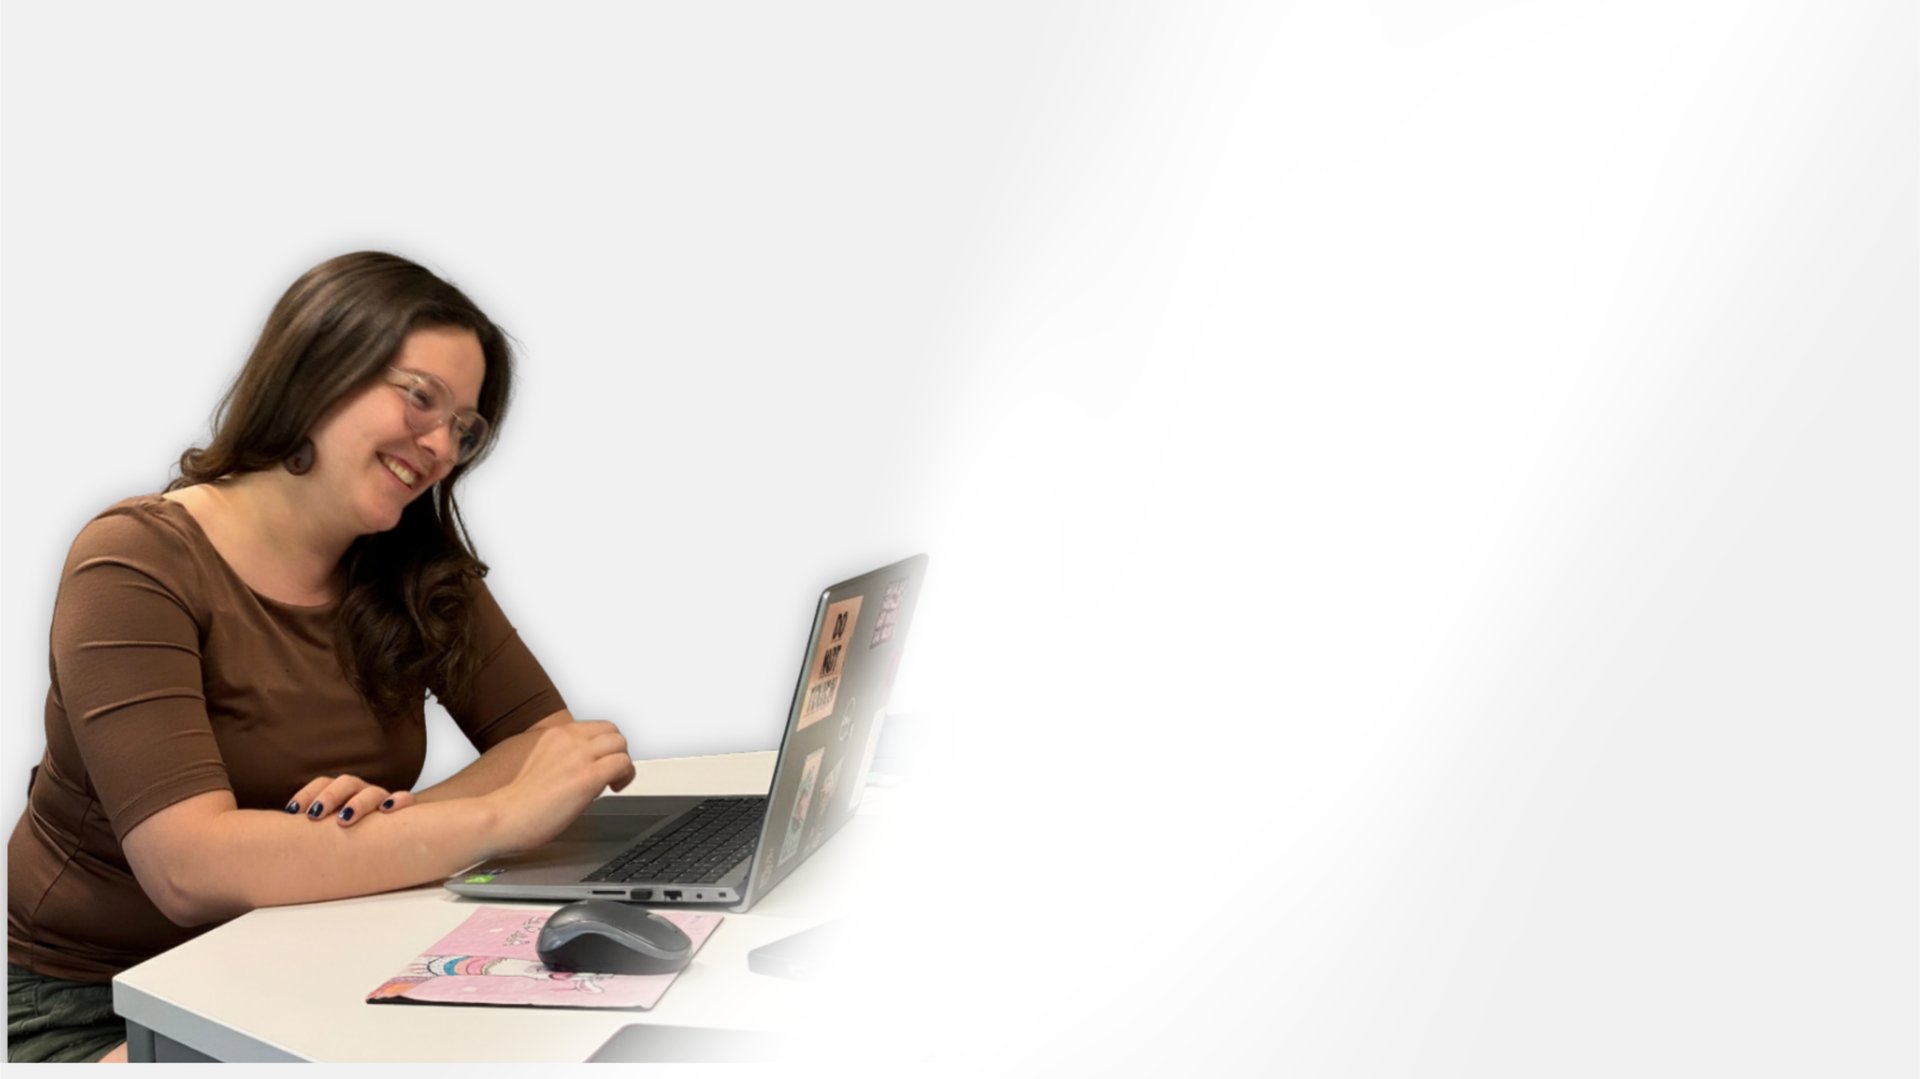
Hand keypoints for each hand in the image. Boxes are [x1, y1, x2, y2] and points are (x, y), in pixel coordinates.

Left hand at [284, 775, 415, 825]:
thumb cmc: (355, 833)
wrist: (400, 832)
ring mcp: (383, 799)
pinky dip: (398, 800)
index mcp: (343, 792)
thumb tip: (276, 839)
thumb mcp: (330, 827)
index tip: (291, 812)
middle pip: (346, 783)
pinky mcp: (405, 809)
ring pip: (371, 791)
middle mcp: (362, 792)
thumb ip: (312, 828)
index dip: (306, 794)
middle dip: (329, 797)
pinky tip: (387, 810)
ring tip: (344, 819)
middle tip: (314, 815)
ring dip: (357, 803)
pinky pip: (405, 798)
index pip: (323, 783)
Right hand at [484, 720, 634, 852]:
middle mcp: (567, 739)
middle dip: (615, 751)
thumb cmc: (511, 802)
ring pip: (620, 743)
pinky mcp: (587, 777)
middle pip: (611, 731)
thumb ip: (556, 758)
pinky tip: (614, 789)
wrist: (500, 816)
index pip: (593, 728)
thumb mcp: (533, 764)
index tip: (598, 763)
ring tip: (613, 782)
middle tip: (610, 773)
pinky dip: (625, 775)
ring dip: (622, 763)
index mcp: (553, 735)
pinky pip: (622, 763)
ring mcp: (578, 756)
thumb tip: (577, 769)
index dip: (601, 746)